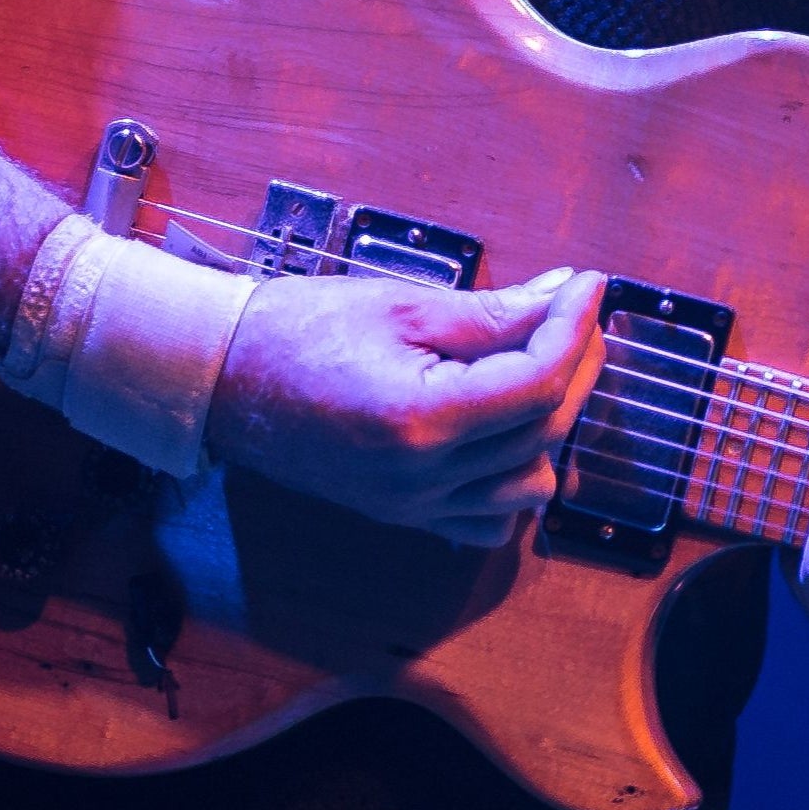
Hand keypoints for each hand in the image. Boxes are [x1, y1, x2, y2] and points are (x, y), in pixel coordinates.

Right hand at [208, 269, 603, 543]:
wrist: (220, 378)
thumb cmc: (298, 329)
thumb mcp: (401, 306)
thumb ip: (491, 312)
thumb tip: (563, 297)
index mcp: (420, 419)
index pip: (535, 383)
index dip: (572, 330)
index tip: (587, 287)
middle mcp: (421, 477)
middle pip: (541, 431)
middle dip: (573, 366)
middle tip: (576, 316)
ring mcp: (412, 505)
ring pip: (527, 485)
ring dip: (547, 427)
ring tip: (538, 369)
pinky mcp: (402, 515)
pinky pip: (487, 522)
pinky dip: (511, 484)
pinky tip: (503, 434)